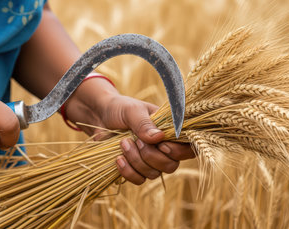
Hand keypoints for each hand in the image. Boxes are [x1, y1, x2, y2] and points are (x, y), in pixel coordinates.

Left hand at [64, 82, 194, 184]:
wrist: (99, 117)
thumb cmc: (120, 109)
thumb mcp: (132, 111)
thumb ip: (144, 123)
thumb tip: (158, 137)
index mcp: (170, 131)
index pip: (188, 148)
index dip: (178, 151)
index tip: (161, 144)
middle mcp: (164, 148)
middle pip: (171, 165)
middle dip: (151, 155)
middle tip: (136, 140)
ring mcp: (150, 160)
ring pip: (154, 174)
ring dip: (136, 161)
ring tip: (123, 143)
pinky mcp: (135, 169)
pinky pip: (139, 180)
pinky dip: (128, 172)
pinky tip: (118, 159)